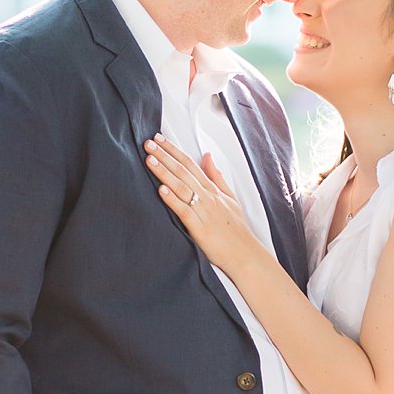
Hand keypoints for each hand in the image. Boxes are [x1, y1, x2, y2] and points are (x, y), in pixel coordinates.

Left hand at [145, 135, 259, 278]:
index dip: (173, 150)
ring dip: (164, 173)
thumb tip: (207, 156)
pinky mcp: (199, 228)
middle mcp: (207, 197)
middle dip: (164, 156)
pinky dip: (172, 200)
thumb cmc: (236, 228)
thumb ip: (217, 176)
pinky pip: (184, 211)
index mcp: (212, 189)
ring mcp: (204, 211)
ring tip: (149, 160)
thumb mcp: (230, 197)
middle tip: (148, 143)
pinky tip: (161, 190)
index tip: (159, 139)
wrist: (245, 254)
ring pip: (181, 187)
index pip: (190, 164)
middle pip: (183, 171)